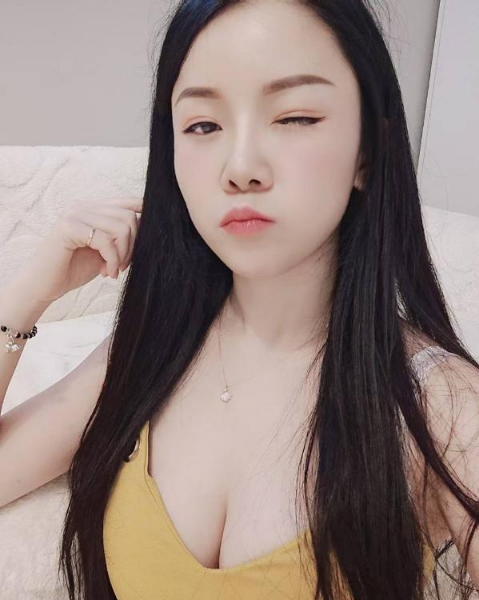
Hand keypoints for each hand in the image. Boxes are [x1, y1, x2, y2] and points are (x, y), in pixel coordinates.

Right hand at [13, 196, 142, 303]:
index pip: (128, 203)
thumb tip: (149, 227)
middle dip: (133, 246)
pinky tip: (105, 273)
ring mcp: (74, 214)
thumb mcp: (105, 251)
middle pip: (129, 216)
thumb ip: (121, 237)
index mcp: (93, 209)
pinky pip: (105, 240)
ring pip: (120, 228)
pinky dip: (112, 260)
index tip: (145, 244)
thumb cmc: (74, 269)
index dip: (144, 219)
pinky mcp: (68, 226)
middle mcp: (83, 206)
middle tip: (123, 266)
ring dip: (123, 255)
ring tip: (113, 270)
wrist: (44, 286)